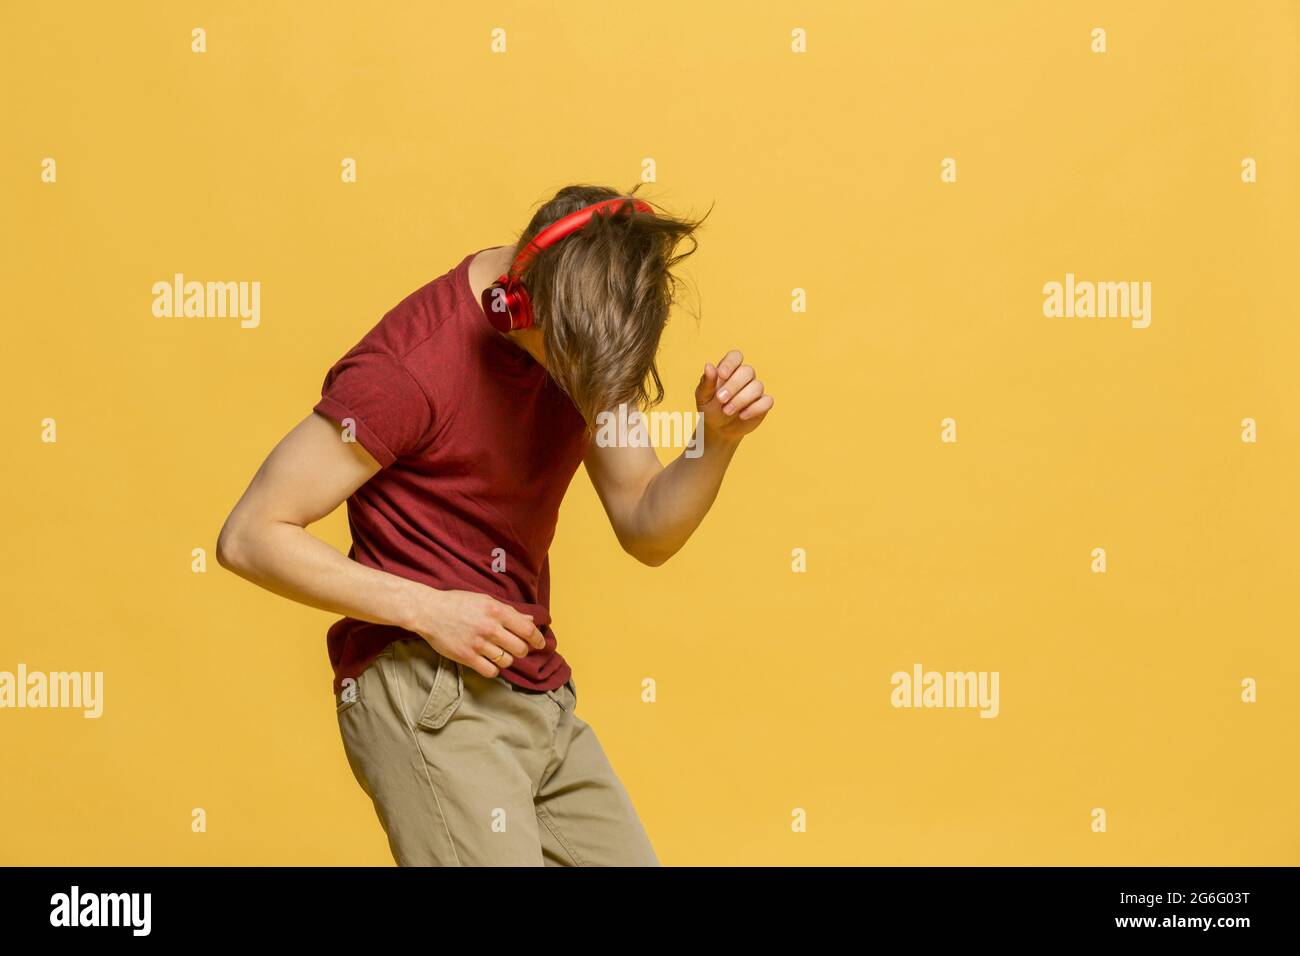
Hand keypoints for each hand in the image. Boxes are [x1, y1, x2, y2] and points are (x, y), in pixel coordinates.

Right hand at [406, 587, 545, 677]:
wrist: (429, 611)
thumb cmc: (458, 603)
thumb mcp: (485, 601)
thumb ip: (509, 611)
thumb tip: (531, 620)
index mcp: (496, 611)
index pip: (527, 630)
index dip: (538, 640)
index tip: (540, 644)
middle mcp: (490, 628)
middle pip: (520, 649)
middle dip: (522, 650)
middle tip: (516, 648)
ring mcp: (478, 644)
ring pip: (506, 661)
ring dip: (507, 659)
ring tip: (499, 653)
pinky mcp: (466, 657)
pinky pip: (491, 671)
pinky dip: (494, 669)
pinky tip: (489, 662)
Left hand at [694, 349, 773, 445]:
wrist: (718, 428)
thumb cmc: (710, 408)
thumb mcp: (703, 396)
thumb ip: (706, 382)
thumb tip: (709, 366)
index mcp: (729, 370)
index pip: (736, 356)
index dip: (731, 363)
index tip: (722, 375)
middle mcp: (745, 377)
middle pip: (748, 371)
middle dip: (734, 386)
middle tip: (721, 399)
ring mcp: (755, 390)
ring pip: (757, 386)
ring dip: (741, 399)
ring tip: (727, 411)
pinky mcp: (763, 404)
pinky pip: (767, 401)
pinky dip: (754, 408)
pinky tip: (742, 416)